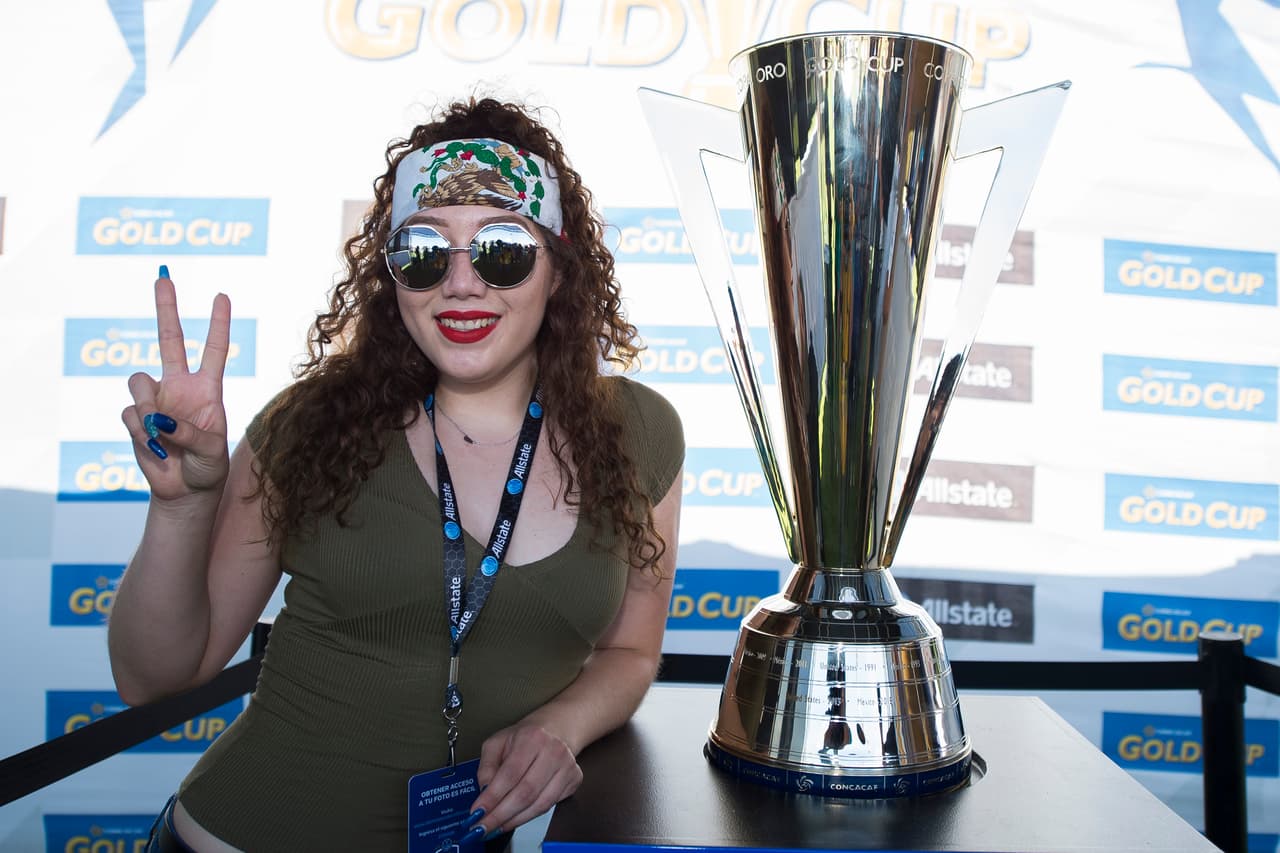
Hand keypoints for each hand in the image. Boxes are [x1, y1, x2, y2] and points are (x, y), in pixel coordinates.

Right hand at [121, 270, 231, 502]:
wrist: (186, 491)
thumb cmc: (208, 468)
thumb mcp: (211, 451)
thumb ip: (190, 432)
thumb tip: (159, 419)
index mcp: (207, 389)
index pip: (213, 350)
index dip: (217, 324)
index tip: (221, 295)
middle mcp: (180, 387)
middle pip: (169, 340)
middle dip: (166, 308)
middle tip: (162, 277)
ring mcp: (156, 400)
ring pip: (138, 381)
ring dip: (147, 406)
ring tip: (160, 433)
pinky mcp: (136, 418)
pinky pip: (131, 414)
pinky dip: (141, 432)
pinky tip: (155, 447)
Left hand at [468, 721, 582, 836]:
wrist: (555, 730)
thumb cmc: (525, 737)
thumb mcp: (497, 743)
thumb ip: (486, 767)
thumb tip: (484, 793)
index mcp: (532, 738)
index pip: (510, 774)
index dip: (492, 797)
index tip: (477, 813)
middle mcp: (553, 751)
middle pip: (526, 793)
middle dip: (501, 815)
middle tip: (484, 827)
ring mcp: (567, 767)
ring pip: (539, 805)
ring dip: (515, 820)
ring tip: (497, 826)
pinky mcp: (574, 780)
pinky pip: (550, 806)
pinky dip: (529, 816)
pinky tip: (515, 818)